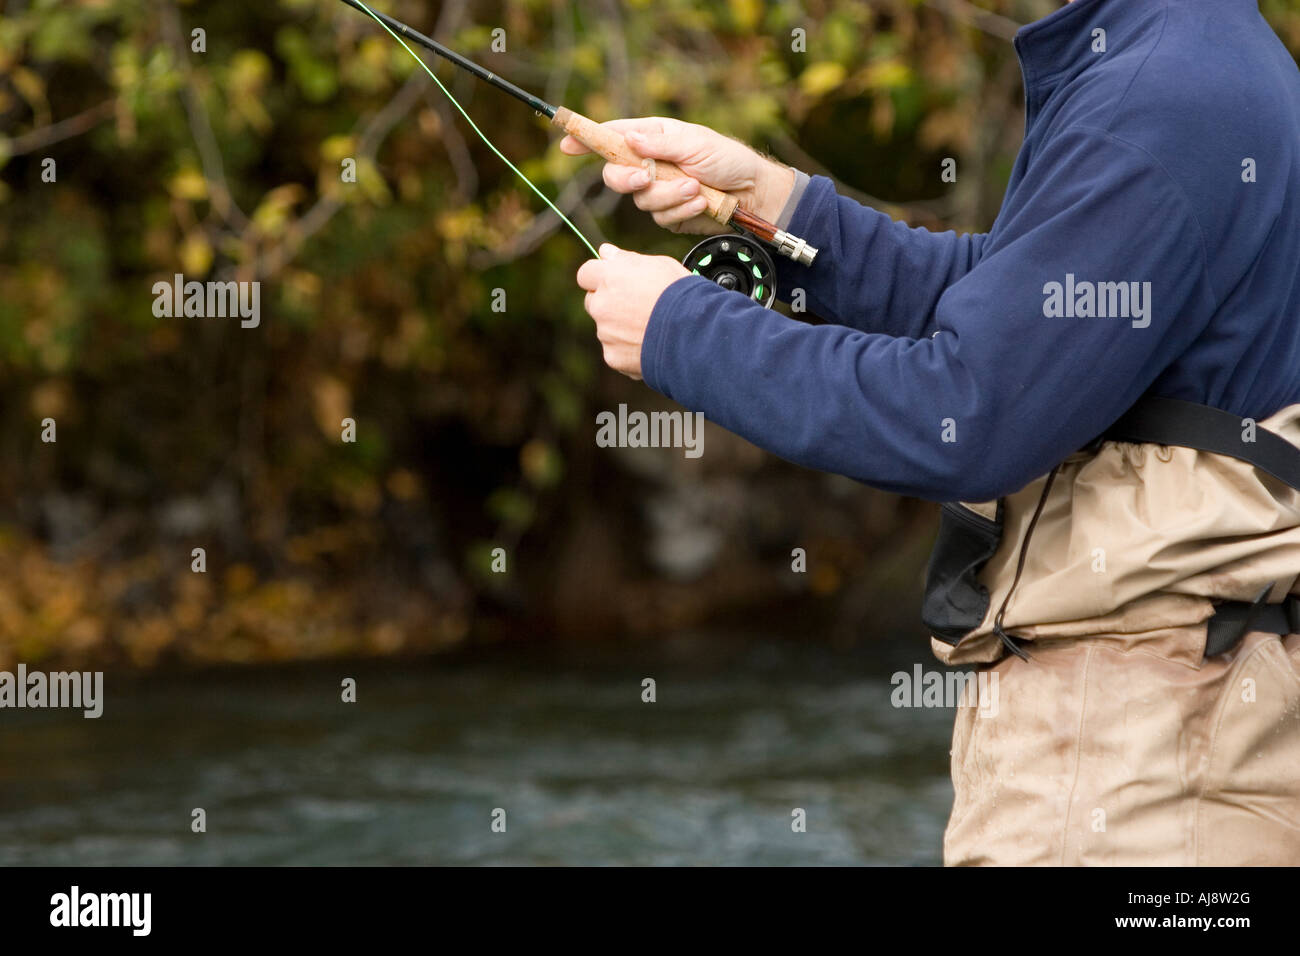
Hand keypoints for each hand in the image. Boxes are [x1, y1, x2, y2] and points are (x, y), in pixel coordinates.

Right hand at [560, 117, 794, 234]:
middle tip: (646, 178)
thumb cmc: (727, 160)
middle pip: (615, 175)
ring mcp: (657, 190)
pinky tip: (702, 200)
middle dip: (627, 179)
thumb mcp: (696, 143)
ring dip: (670, 194)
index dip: (587, 139)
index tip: (566, 143)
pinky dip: (681, 208)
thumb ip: (661, 144)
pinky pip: (660, 216)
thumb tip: (628, 138)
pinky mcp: (668, 213)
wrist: (752, 194)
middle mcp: (649, 164)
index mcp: (653, 138)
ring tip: (696, 187)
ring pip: (640, 200)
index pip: (612, 137)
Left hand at [576, 243, 689, 379]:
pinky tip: (650, 345)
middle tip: (636, 306)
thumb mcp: (660, 265)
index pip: (586, 273)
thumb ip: (627, 259)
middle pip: (592, 301)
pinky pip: (616, 351)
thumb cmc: (681, 295)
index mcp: (610, 278)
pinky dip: (628, 349)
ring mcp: (606, 333)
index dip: (599, 276)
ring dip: (620, 327)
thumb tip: (606, 251)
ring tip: (650, 328)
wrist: (694, 333)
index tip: (613, 281)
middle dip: (608, 302)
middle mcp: (601, 305)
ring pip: (605, 328)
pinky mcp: (613, 357)